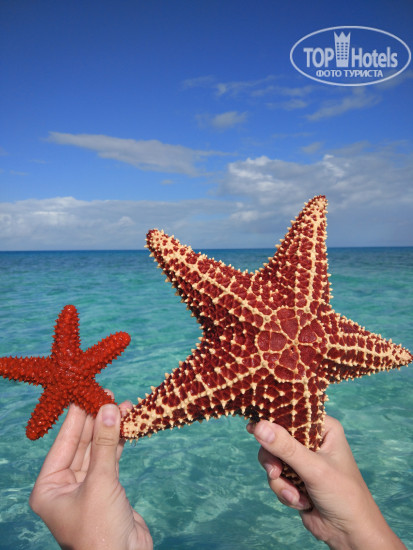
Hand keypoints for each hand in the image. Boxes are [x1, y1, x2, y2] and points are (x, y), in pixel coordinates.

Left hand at [29, 396, 152, 549]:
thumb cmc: (100, 530)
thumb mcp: (100, 482)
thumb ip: (104, 444)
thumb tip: (108, 408)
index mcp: (48, 488)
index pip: (62, 444)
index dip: (76, 418)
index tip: (86, 394)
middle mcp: (64, 486)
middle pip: (80, 444)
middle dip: (95, 421)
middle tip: (107, 396)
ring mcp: (86, 487)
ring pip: (97, 450)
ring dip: (110, 429)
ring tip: (122, 406)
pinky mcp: (107, 489)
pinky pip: (110, 459)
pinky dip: (119, 443)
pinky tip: (127, 425)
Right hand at [247, 416, 405, 549]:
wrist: (349, 534)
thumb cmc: (344, 496)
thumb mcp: (314, 469)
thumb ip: (285, 448)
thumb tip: (259, 427)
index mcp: (323, 428)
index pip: (293, 414)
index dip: (272, 420)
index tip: (253, 426)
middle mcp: (312, 440)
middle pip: (276, 438)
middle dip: (274, 460)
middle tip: (275, 471)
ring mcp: (303, 460)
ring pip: (273, 460)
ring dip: (281, 481)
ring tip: (295, 495)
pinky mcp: (295, 478)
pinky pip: (276, 477)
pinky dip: (284, 491)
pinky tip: (300, 502)